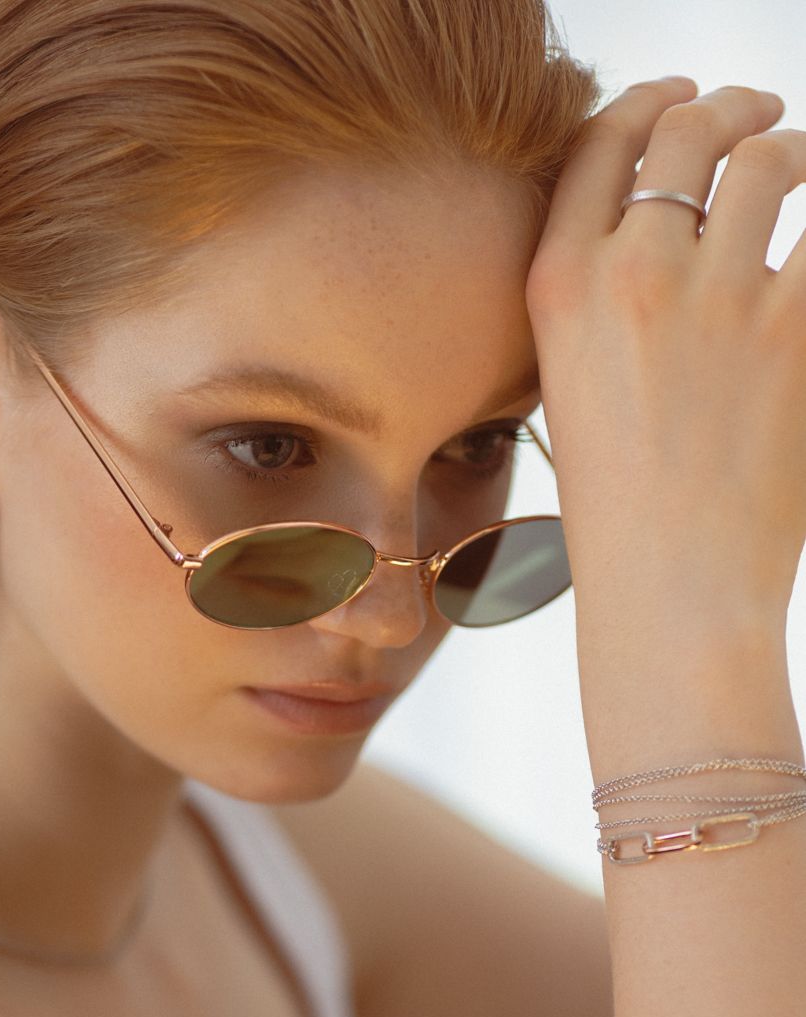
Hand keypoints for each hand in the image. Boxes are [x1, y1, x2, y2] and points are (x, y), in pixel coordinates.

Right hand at [525, 78, 805, 643]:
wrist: (674, 592)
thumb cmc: (622, 515)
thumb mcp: (573, 393)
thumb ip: (602, 305)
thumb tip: (665, 237)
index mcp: (559, 291)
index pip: (599, 146)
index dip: (646, 104)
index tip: (677, 100)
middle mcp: (632, 276)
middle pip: (688, 133)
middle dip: (730, 108)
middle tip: (759, 115)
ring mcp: (720, 297)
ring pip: (771, 163)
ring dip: (795, 150)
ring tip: (802, 165)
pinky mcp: (797, 328)